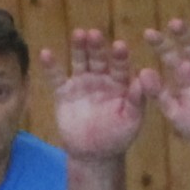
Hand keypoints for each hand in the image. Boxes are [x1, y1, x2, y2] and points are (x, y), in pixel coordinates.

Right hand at [40, 31, 149, 161]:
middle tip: (95, 34)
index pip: (120, 66)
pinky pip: (56, 77)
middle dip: (97, 47)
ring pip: (80, 61)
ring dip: (78, 48)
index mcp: (119, 83)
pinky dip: (50, 66)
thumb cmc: (117, 138)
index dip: (120, 57)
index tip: (120, 46)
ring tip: (78, 34)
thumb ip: (137, 101)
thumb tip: (143, 79)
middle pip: (99, 58)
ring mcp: (81, 83)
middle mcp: (100, 78)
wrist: (94, 156)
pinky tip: (45, 54)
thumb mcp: (131, 121)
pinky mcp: (63, 93)